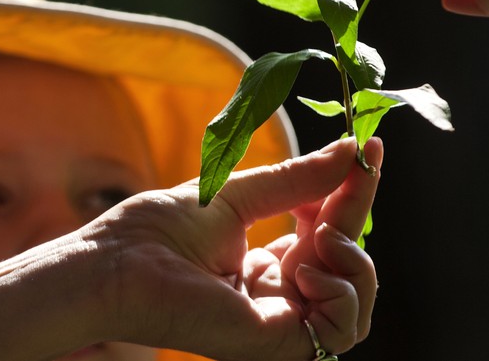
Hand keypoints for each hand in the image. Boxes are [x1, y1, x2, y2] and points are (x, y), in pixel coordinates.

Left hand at [82, 137, 380, 360]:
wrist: (120, 264)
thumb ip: (296, 181)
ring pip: (356, 300)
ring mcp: (279, 321)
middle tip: (355, 173)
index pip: (328, 230)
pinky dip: (343, 295)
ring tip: (320, 232)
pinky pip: (342, 331)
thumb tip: (351, 150)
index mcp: (265, 265)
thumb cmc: (160, 230)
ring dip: (357, 260)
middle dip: (355, 212)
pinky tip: (308, 269)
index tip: (368, 147)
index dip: (350, 192)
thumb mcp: (240, 194)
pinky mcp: (278, 344)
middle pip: (347, 260)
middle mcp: (277, 295)